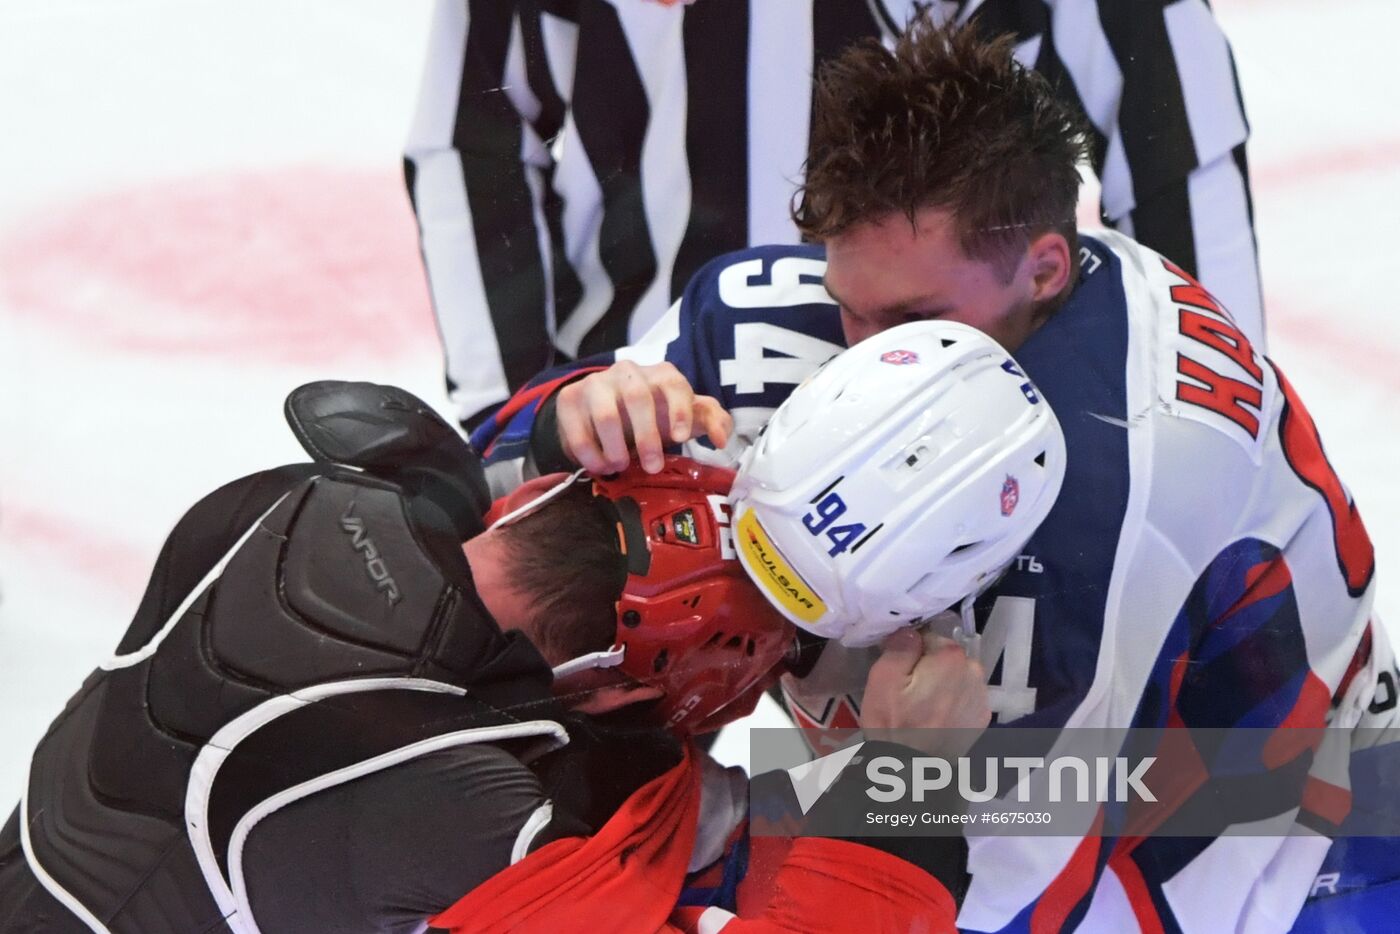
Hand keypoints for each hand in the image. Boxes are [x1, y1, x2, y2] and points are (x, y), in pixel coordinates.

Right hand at [554, 361, 732, 473]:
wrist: (605, 415)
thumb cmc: (655, 416)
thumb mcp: (685, 418)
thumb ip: (710, 421)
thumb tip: (721, 439)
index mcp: (661, 375)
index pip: (673, 383)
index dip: (679, 410)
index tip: (680, 438)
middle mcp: (628, 372)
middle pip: (637, 398)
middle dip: (647, 437)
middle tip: (652, 467)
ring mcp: (596, 383)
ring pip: (605, 413)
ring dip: (616, 447)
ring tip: (621, 467)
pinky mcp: (570, 398)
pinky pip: (577, 428)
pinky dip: (590, 454)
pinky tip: (600, 466)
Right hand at [860, 628, 990, 755]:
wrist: (914, 771)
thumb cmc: (894, 724)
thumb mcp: (883, 679)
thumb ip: (900, 646)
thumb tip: (912, 632)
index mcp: (951, 656)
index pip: (929, 637)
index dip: (911, 652)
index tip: (899, 672)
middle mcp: (974, 670)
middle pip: (945, 656)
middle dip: (928, 667)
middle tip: (908, 692)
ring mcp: (982, 696)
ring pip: (955, 676)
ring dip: (941, 684)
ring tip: (922, 707)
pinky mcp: (982, 717)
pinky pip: (963, 696)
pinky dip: (952, 701)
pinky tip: (936, 718)